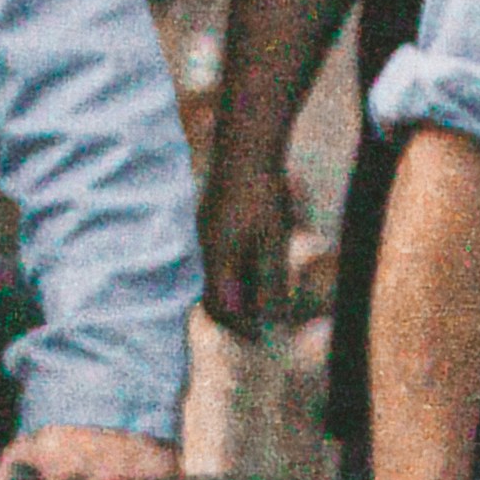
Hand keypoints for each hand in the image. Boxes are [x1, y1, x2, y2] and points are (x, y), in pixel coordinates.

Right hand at [202, 156, 302, 332]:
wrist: (247, 141)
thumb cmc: (262, 191)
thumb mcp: (273, 241)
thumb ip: (270, 281)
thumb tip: (272, 321)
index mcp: (217, 256)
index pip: (220, 307)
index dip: (240, 326)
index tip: (261, 338)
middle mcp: (207, 244)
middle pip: (217, 292)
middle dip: (239, 310)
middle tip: (264, 322)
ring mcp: (208, 228)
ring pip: (221, 271)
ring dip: (242, 285)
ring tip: (268, 291)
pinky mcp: (214, 214)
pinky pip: (224, 251)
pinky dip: (240, 264)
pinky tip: (261, 257)